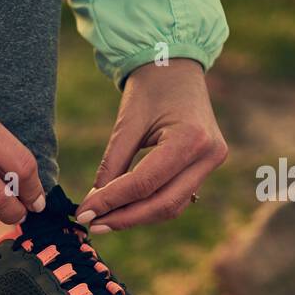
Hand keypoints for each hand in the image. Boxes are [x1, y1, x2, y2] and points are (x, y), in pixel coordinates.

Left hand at [79, 59, 227, 232]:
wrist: (178, 70)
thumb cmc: (151, 89)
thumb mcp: (127, 123)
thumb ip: (112, 165)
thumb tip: (93, 204)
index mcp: (190, 139)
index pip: (144, 183)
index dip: (111, 202)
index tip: (83, 212)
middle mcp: (208, 156)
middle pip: (163, 204)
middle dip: (124, 218)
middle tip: (91, 223)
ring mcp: (211, 164)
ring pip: (171, 207)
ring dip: (136, 217)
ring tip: (102, 220)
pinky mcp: (205, 168)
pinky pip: (176, 198)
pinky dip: (149, 207)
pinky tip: (123, 210)